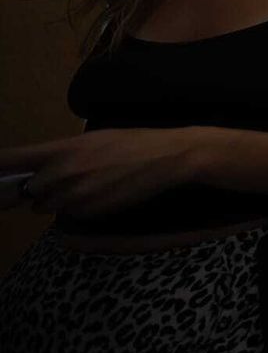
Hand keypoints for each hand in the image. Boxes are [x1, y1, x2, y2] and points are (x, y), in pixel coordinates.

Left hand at [0, 128, 202, 217]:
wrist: (167, 157)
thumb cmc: (133, 142)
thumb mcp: (94, 138)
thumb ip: (64, 153)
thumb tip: (42, 167)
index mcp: (63, 149)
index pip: (12, 159)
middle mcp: (62, 173)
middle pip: (30, 190)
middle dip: (41, 188)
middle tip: (64, 179)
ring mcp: (75, 195)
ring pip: (47, 206)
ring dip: (58, 200)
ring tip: (87, 185)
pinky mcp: (89, 212)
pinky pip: (70, 214)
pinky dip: (78, 208)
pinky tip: (100, 194)